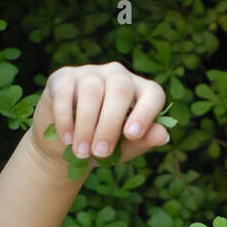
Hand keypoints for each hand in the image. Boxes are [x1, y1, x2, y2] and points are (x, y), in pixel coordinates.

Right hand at [30, 61, 170, 175]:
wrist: (65, 147)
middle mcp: (118, 76)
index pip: (153, 93)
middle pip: (120, 90)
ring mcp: (90, 73)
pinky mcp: (63, 78)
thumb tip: (163, 135)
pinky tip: (67, 139)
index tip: (132, 136)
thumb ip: (143, 141)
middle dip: (110, 125)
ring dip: (86, 126)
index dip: (146, 112)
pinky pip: (65, 93)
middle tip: (101, 153)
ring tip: (82, 152)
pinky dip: (66, 119)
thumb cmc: (102, 145)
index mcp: (139, 91)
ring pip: (92, 91)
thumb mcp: (125, 148)